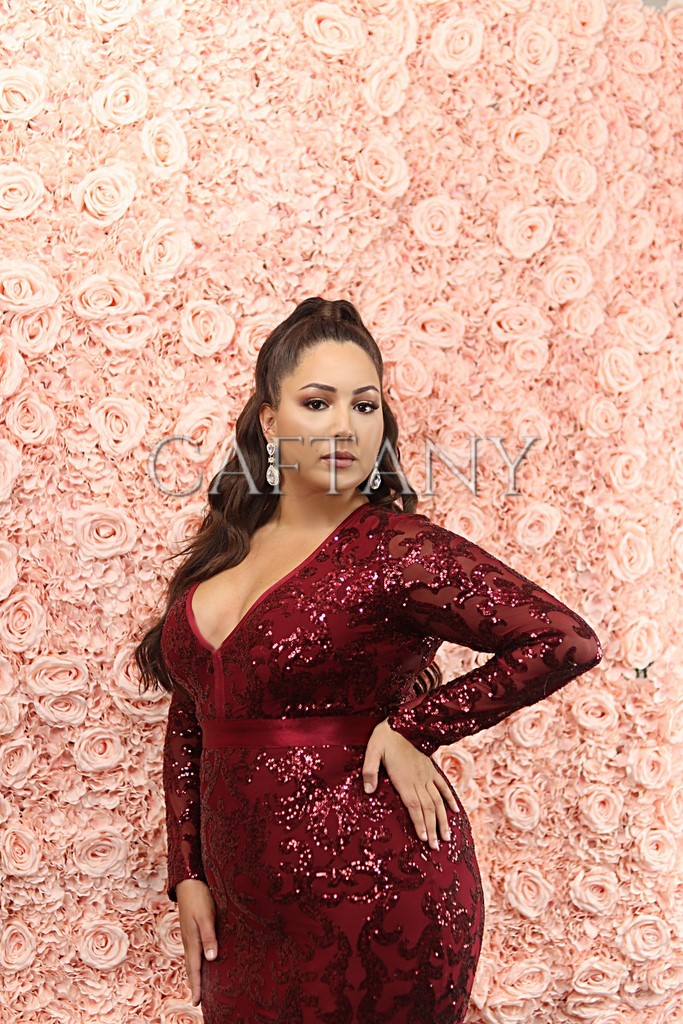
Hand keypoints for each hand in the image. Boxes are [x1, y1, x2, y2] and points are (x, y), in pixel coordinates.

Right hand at [176, 878, 216, 1005]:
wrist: (189, 881)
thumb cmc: (199, 897)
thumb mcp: (206, 916)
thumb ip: (209, 937)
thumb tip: (211, 959)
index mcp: (192, 940)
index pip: (195, 969)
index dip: (197, 985)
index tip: (196, 1003)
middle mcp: (189, 940)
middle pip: (191, 967)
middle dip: (195, 983)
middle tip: (197, 1001)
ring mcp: (189, 934)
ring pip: (192, 959)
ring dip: (195, 973)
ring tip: (198, 986)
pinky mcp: (192, 928)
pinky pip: (194, 950)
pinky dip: (196, 961)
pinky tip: (201, 961)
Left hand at [362, 719, 456, 848]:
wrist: (401, 720)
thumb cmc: (384, 737)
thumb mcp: (372, 751)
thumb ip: (369, 771)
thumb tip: (369, 791)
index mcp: (404, 778)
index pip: (414, 805)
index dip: (420, 822)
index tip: (424, 839)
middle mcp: (418, 779)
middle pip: (428, 808)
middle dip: (432, 828)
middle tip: (436, 847)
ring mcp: (427, 774)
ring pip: (438, 800)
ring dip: (442, 819)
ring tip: (446, 837)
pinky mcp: (431, 768)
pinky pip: (443, 785)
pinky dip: (449, 798)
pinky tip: (455, 811)